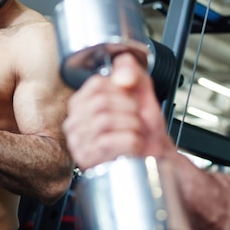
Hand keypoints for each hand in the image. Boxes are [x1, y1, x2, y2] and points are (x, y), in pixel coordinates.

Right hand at [62, 52, 175, 169]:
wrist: (155, 154)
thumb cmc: (144, 126)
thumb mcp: (141, 89)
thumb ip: (131, 69)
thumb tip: (122, 77)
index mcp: (82, 101)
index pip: (97, 84)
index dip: (122, 91)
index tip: (131, 100)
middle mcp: (74, 121)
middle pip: (101, 102)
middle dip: (129, 110)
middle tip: (136, 119)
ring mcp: (78, 141)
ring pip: (105, 121)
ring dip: (132, 126)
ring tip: (135, 132)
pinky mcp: (87, 159)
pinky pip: (109, 142)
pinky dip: (130, 142)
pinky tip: (132, 146)